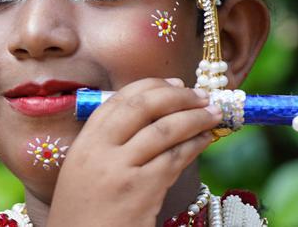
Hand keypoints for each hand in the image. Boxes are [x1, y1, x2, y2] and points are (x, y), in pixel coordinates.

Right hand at [46, 78, 221, 226]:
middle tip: (201, 95)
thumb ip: (111, 143)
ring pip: (165, 129)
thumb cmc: (89, 213)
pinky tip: (205, 140)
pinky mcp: (141, 190)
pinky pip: (175, 158)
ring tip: (213, 114)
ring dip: (195, 117)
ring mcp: (120, 170)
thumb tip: (157, 114)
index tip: (176, 84)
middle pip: (143, 106)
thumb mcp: (86, 171)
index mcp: (84, 143)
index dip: (152, 86)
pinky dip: (195, 144)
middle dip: (178, 96)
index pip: (120, 100)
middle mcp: (98, 151)